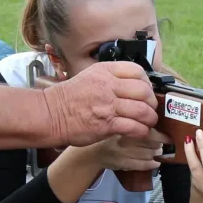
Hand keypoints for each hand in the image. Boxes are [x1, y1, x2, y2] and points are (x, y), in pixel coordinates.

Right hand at [43, 61, 157, 146]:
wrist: (51, 114)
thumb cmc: (70, 97)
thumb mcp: (90, 76)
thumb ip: (112, 78)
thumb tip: (134, 85)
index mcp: (105, 71)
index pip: (138, 71)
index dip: (147, 83)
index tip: (145, 92)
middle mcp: (108, 85)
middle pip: (144, 91)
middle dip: (151, 102)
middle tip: (149, 108)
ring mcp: (107, 105)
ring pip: (142, 110)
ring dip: (150, 118)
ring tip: (147, 122)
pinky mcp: (106, 124)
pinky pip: (134, 127)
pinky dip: (141, 131)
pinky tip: (140, 132)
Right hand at [89, 129, 171, 170]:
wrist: (91, 152)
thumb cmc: (108, 135)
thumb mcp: (119, 124)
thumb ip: (136, 123)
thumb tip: (157, 124)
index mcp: (125, 126)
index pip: (149, 131)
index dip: (162, 135)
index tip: (168, 135)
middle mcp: (124, 140)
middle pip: (152, 143)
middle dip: (161, 143)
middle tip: (163, 142)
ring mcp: (124, 153)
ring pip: (149, 154)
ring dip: (157, 153)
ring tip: (158, 150)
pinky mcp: (123, 164)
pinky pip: (143, 165)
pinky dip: (152, 164)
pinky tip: (156, 162)